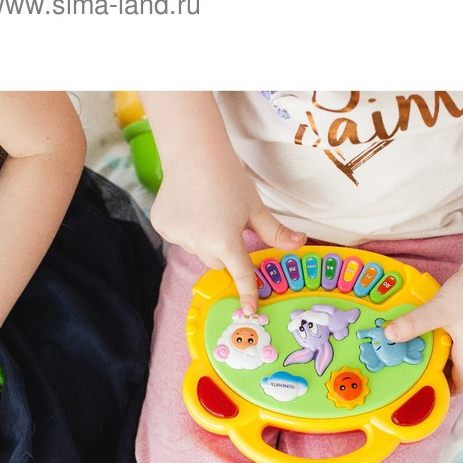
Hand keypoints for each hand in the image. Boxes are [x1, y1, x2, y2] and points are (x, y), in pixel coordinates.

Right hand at [150, 170, 305, 315]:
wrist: (194, 151)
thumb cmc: (229, 178)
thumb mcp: (256, 208)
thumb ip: (276, 232)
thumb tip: (300, 244)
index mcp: (225, 241)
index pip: (240, 274)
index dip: (247, 293)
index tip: (250, 311)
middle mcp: (198, 243)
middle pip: (218, 262)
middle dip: (225, 250)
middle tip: (227, 222)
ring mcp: (177, 236)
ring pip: (198, 250)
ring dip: (205, 239)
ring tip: (207, 208)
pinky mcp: (162, 226)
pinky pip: (181, 237)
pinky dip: (187, 228)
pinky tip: (190, 206)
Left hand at [383, 259, 462, 394]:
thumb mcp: (439, 310)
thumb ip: (413, 324)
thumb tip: (388, 336)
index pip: (461, 386)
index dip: (443, 391)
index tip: (421, 387)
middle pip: (456, 371)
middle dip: (435, 371)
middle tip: (410, 367)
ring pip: (455, 353)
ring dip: (437, 353)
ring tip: (413, 348)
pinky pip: (457, 337)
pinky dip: (441, 337)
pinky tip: (426, 327)